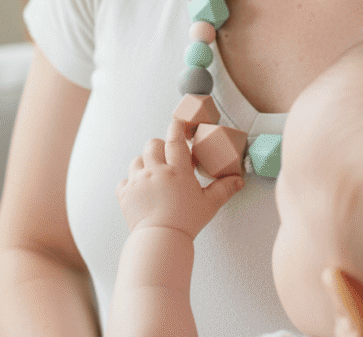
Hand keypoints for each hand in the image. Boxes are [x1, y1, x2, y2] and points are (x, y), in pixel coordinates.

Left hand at [115, 117, 243, 238]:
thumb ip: (224, 189)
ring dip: (144, 164)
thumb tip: (238, 180)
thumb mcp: (210, 205)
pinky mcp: (125, 194)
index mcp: (177, 170)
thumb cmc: (187, 222)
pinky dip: (130, 184)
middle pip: (152, 145)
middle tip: (167, 157)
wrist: (161, 240)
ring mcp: (137, 181)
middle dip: (159, 146)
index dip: (176, 127)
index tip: (178, 123)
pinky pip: (124, 181)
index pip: (175, 139)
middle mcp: (155, 171)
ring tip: (153, 175)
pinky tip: (140, 191)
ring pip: (136, 161)